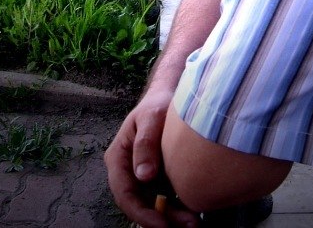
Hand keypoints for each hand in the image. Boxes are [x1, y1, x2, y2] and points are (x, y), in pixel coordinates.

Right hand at [104, 90, 198, 226]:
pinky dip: (178, 209)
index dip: (141, 213)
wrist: (171, 98)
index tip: (162, 223)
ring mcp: (143, 177)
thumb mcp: (152, 117)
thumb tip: (144, 176)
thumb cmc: (158, 104)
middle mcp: (128, 171)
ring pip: (153, 206)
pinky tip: (194, 213)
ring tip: (193, 223)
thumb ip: (146, 143)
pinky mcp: (159, 179)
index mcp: (118, 158)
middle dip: (160, 220)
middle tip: (186, 226)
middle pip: (138, 205)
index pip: (124, 193)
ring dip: (172, 218)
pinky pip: (165, 200)